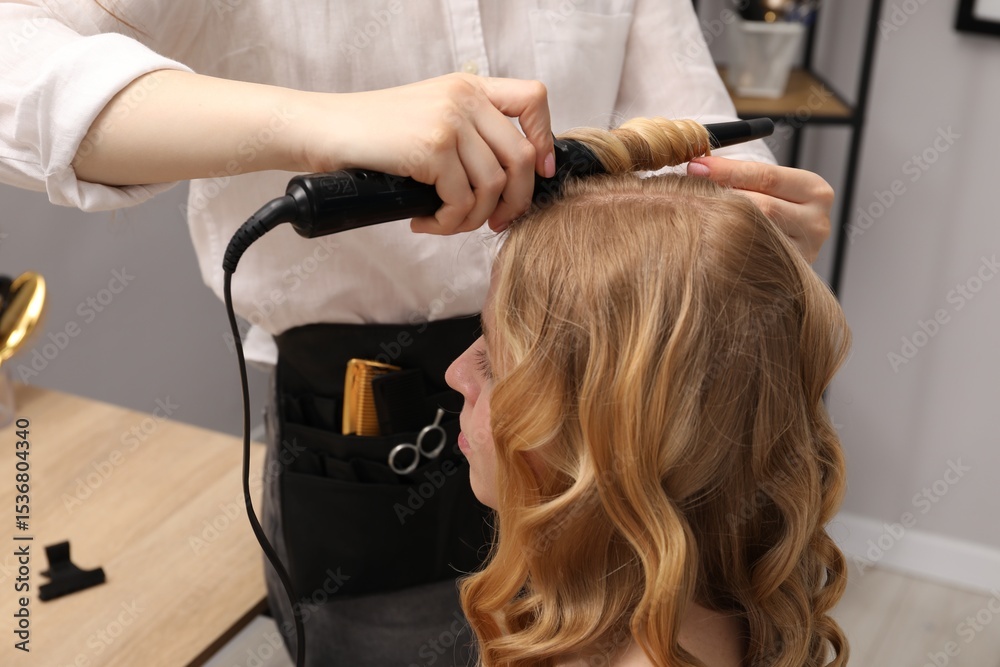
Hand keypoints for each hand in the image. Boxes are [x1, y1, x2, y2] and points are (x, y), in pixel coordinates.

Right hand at [297, 73, 554, 234]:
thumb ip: (468, 133)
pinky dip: (447, 223)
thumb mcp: (428, 117)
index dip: (545, 139)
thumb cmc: (371, 134)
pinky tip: (424, 222)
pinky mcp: (433, 148)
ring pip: (494, 186)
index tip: (541, 172)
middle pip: (522, 157)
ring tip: (446, 224)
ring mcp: (450, 121)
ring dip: (472, 219)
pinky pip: (461, 200)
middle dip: (516, 200)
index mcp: (468, 87)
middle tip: (495, 222)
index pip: (533, 98)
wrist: (323, 129)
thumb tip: (507, 181)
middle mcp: (465, 97)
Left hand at [686, 156, 832, 262]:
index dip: (728, 170)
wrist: (791, 238)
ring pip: (757, 235)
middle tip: (689, 191)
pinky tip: (707, 240)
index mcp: (815, 190)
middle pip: (763, 207)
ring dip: (723, 223)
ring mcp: (806, 252)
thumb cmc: (772, 202)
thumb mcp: (766, 183)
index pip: (767, 176)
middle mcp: (817, 222)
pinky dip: (728, 247)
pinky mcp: (789, 275)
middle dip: (722, 197)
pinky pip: (752, 257)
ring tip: (695, 214)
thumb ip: (740, 173)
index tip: (696, 165)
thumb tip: (697, 166)